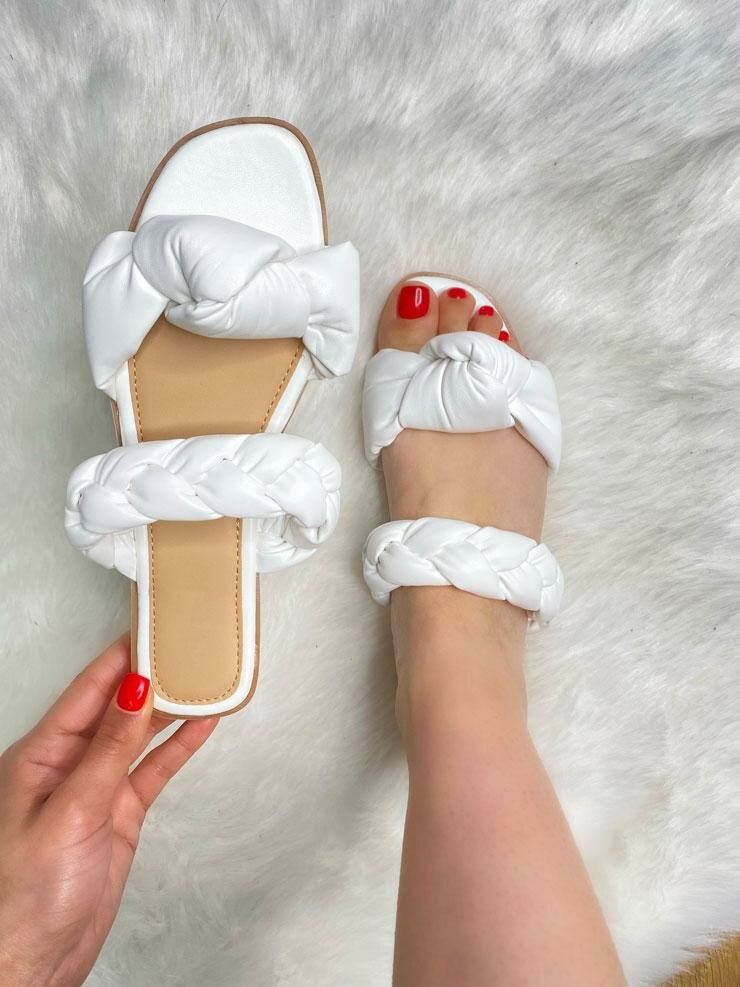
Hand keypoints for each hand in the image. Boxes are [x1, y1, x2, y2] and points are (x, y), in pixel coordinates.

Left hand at [0, 637, 217, 985]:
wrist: (33, 965)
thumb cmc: (21, 899)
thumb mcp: (69, 812)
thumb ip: (108, 750)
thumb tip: (135, 691)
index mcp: (39, 754)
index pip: (88, 689)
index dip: (121, 655)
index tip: (152, 626)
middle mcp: (67, 764)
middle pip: (117, 705)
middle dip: (151, 673)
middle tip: (187, 644)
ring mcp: (95, 788)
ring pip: (140, 733)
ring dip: (171, 707)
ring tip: (204, 677)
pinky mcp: (118, 813)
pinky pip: (154, 769)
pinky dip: (179, 746)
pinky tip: (201, 725)